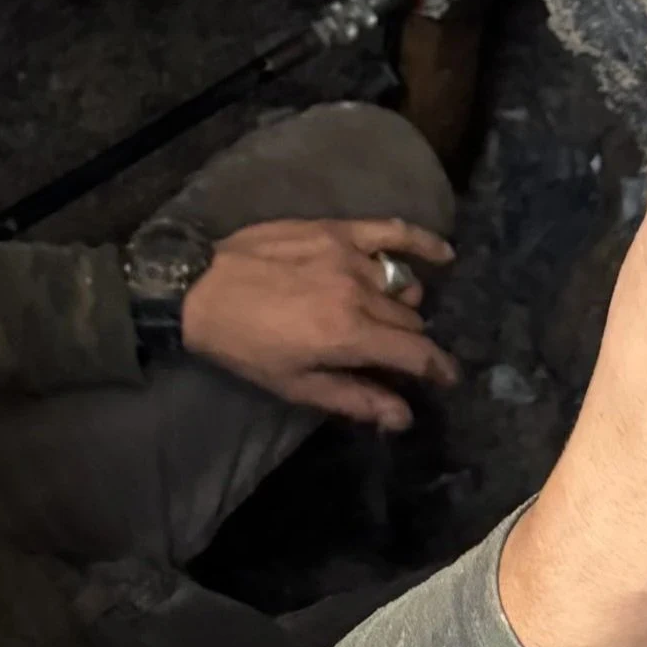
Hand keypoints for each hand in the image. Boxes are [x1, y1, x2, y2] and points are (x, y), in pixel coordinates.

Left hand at [181, 219, 460, 430]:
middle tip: (392, 354)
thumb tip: (404, 417)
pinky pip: (391, 230)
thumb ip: (355, 398)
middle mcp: (359, 292)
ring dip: (404, 304)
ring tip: (387, 315)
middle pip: (410, 319)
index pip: (416, 353)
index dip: (438, 370)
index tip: (448, 380)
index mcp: (349, 334)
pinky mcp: (336, 229)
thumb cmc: (245, 345)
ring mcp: (350, 255)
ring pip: (402, 283)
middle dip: (409, 341)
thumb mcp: (295, 385)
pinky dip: (420, 241)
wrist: (199, 289)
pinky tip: (442, 254)